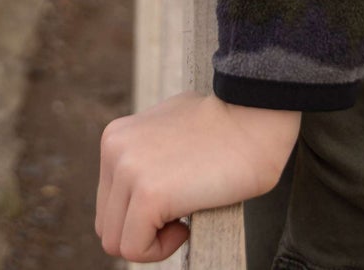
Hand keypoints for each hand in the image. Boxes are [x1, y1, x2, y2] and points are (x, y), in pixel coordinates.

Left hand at [96, 92, 300, 261]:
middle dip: (143, 232)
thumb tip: (149, 186)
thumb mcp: (169, 131)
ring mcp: (128, 171)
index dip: (141, 216)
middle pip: (109, 225)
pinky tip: (188, 224)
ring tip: (185, 218)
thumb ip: (148, 155)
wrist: (255, 114)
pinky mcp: (148, 195)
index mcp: (116, 138)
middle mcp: (114, 151)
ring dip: (153, 241)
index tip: (176, 203)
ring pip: (118, 242)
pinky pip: (136, 249)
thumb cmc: (225, 125)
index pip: (109, 203)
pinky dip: (163, 249)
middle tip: (181, 216)